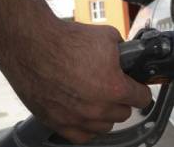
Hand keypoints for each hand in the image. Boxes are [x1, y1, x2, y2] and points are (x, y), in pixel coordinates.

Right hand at [0, 20, 151, 143]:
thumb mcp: (108, 37)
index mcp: (114, 88)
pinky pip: (82, 136)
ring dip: (106, 114)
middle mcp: (97, 108)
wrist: (31, 44)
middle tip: (115, 88)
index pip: (142, 99)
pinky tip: (85, 114)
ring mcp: (76, 118)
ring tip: (99, 99)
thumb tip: (129, 57)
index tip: (138, 88)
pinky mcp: (57, 122)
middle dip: (123, 100)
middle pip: (124, 114)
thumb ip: (124, 53)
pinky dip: (87, 127)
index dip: (142, 90)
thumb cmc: (65, 40)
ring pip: (105, 126)